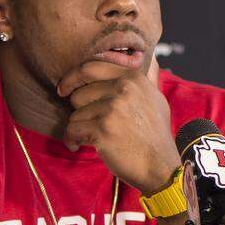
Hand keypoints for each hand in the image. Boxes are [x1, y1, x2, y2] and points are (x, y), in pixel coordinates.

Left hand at [57, 61, 179, 193]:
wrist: (160, 166)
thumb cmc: (156, 135)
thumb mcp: (156, 99)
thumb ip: (146, 78)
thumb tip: (149, 58)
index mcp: (133, 78)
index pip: (91, 68)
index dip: (72, 78)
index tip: (64, 88)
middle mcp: (123, 89)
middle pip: (80, 94)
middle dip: (81, 111)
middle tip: (90, 124)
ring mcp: (112, 109)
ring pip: (75, 114)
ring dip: (80, 128)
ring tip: (92, 138)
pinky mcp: (102, 130)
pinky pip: (73, 130)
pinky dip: (72, 140)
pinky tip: (78, 146)